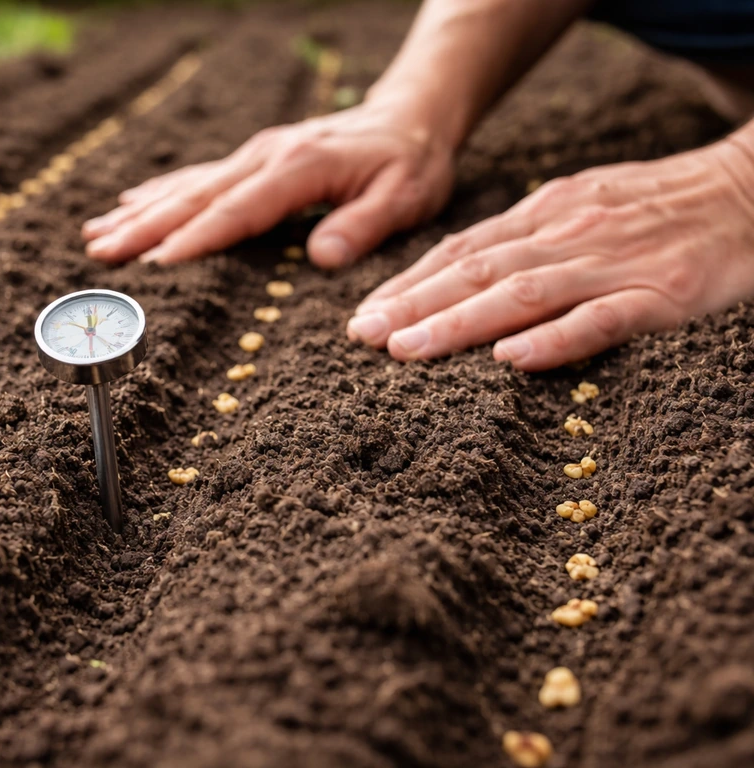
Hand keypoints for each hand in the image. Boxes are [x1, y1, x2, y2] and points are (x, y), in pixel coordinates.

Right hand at [81, 98, 456, 268]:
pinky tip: (131, 203)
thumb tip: (321, 258)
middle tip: (100, 254)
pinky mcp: (254, 158)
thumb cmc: (412, 162)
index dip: (197, 239)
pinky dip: (161, 191)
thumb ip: (364, 225)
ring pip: (188, 187)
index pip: (238, 210)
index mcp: (298, 169)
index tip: (156, 265)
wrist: (411, 116)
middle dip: (146, 227)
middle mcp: (267, 157)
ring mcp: (256, 155)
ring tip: (95, 235)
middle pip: (197, 197)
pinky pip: (199, 176)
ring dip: (141, 212)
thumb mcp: (406, 197)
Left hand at [348, 135, 753, 370]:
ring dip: (460, 323)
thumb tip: (455, 269)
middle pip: (477, 271)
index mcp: (544, 215)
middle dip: (415, 306)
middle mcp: (566, 234)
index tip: (365, 315)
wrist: (747, 191)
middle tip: (364, 337)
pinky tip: (510, 361)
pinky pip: (601, 319)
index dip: (410, 284)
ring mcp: (612, 264)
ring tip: (409, 350)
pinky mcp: (660, 295)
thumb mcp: (578, 206)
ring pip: (522, 294)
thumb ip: (522, 239)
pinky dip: (553, 340)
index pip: (462, 251)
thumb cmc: (654, 207)